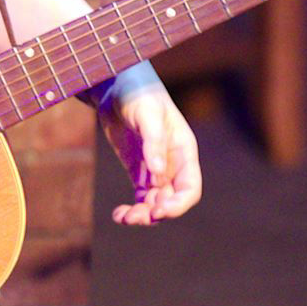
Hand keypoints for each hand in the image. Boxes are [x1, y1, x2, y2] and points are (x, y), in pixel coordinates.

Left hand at [99, 79, 201, 226]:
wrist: (117, 87)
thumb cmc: (139, 94)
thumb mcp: (147, 114)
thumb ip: (154, 142)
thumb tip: (158, 172)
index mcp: (184, 152)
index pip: (189, 189)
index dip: (178, 205)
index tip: (159, 211)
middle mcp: (173, 165)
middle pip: (172, 201)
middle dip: (156, 213)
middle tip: (135, 217)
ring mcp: (155, 170)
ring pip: (154, 204)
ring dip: (142, 215)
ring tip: (123, 218)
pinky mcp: (138, 172)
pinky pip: (139, 198)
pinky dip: (131, 209)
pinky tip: (118, 214)